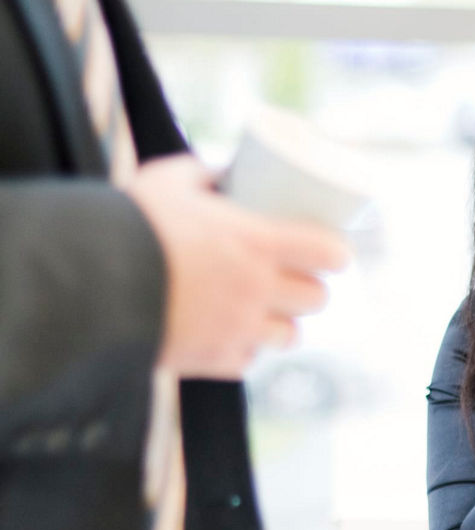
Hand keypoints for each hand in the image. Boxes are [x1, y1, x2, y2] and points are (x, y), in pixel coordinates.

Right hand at [126, 154, 349, 378]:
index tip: (331, 252)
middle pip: (316, 298)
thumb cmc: (127, 225)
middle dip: (309, 288)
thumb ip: (203, 173)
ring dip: (283, 324)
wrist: (83, 284)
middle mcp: (257, 290)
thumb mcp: (167, 182)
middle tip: (295, 279)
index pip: (329, 253)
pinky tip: (233, 335)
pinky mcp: (214, 360)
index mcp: (257, 243)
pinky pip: (249, 360)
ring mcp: (238, 329)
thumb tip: (225, 169)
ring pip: (291, 336)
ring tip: (268, 312)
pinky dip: (245, 349)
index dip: (335, 253)